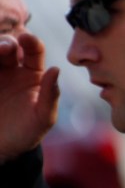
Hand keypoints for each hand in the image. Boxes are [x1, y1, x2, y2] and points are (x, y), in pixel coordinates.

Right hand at [0, 33, 59, 163]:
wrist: (0, 149)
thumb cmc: (26, 134)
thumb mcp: (43, 118)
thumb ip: (51, 95)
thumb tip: (56, 69)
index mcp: (33, 74)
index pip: (34, 50)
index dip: (31, 41)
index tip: (27, 38)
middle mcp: (12, 69)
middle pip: (8, 46)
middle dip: (6, 42)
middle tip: (6, 48)